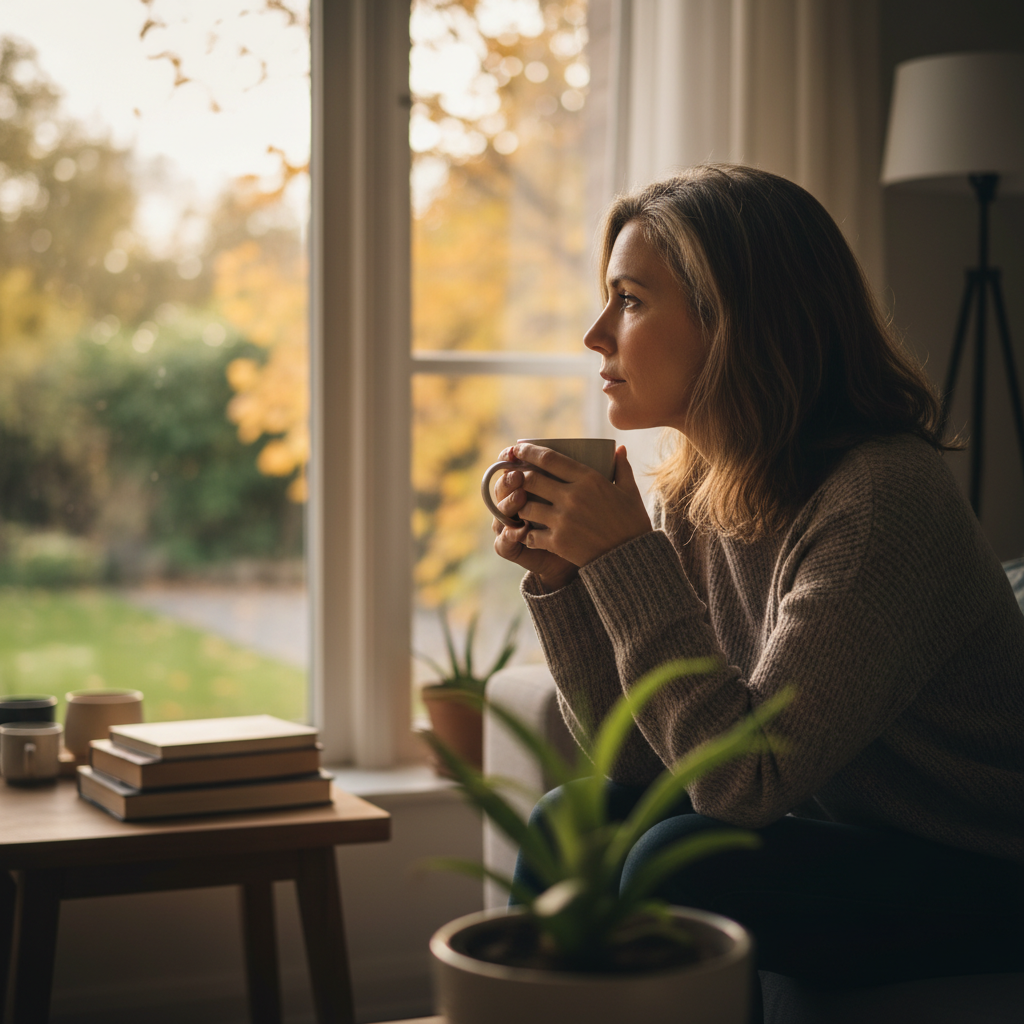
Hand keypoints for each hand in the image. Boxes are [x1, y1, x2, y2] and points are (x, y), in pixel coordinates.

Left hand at [493, 443, 651, 580]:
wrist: (631, 558)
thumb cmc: (632, 522)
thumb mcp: (630, 492)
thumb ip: (622, 468)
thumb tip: (620, 448)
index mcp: (589, 479)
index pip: (549, 459)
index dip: (528, 452)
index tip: (518, 449)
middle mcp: (572, 496)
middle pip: (530, 479)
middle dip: (517, 477)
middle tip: (512, 477)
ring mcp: (563, 520)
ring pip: (526, 506)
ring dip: (519, 505)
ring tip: (518, 505)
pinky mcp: (558, 542)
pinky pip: (530, 533)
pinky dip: (526, 532)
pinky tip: (526, 531)